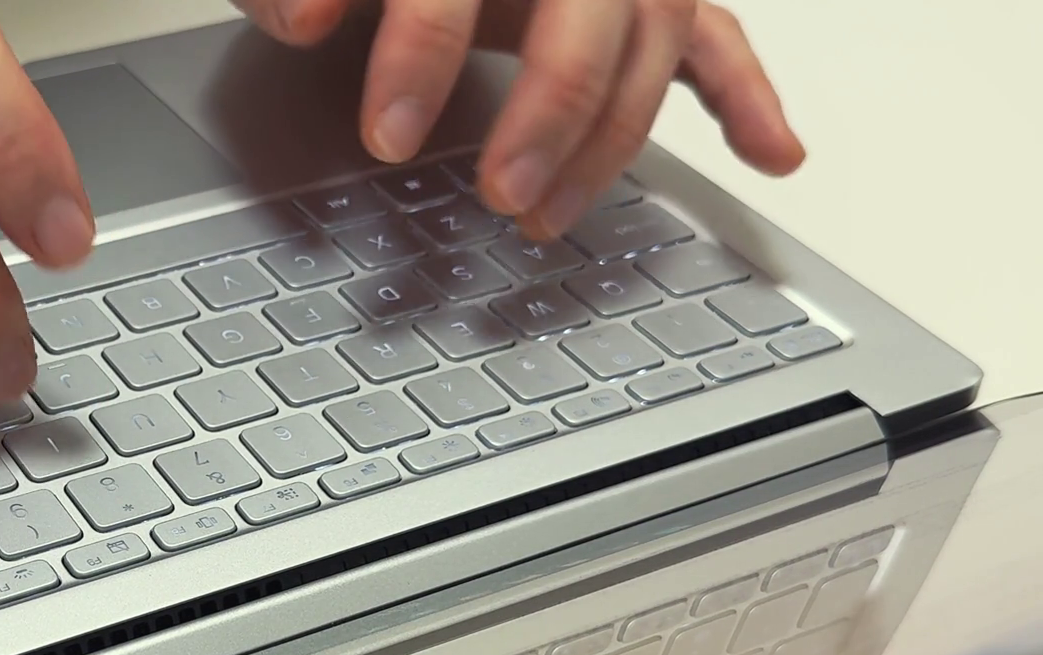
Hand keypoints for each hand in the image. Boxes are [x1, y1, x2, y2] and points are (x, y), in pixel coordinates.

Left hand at [232, 0, 806, 238]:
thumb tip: (298, 18)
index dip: (423, 50)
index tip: (388, 136)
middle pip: (591, 10)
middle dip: (551, 111)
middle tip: (498, 197)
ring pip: (652, 36)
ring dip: (613, 137)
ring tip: (545, 218)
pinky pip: (713, 35)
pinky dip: (743, 94)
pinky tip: (771, 154)